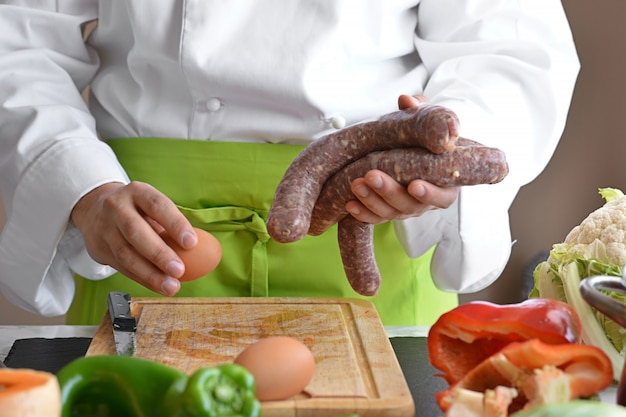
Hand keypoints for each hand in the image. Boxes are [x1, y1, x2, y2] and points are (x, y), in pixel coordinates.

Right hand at [70, 181, 197, 295]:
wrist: (94, 209)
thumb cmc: (137, 210)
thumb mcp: (151, 206)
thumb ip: (171, 225)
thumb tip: (201, 250)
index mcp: (137, 192)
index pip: (157, 205)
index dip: (175, 224)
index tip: (192, 243)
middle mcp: (117, 207)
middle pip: (136, 231)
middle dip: (159, 254)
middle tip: (179, 270)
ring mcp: (105, 229)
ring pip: (126, 254)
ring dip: (150, 274)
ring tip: (171, 286)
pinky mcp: (99, 249)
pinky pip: (122, 267)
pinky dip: (142, 279)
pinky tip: (158, 286)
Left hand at [344, 94, 459, 223]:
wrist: (406, 151)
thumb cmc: (421, 138)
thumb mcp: (424, 122)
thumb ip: (419, 111)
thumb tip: (407, 100)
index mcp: (444, 182)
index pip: (443, 196)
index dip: (431, 193)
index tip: (414, 185)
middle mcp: (425, 200)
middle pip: (411, 205)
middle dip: (390, 191)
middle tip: (372, 175)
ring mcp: (405, 208)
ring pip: (390, 212)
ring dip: (372, 200)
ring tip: (357, 184)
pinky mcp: (386, 212)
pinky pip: (374, 218)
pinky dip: (362, 213)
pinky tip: (349, 203)